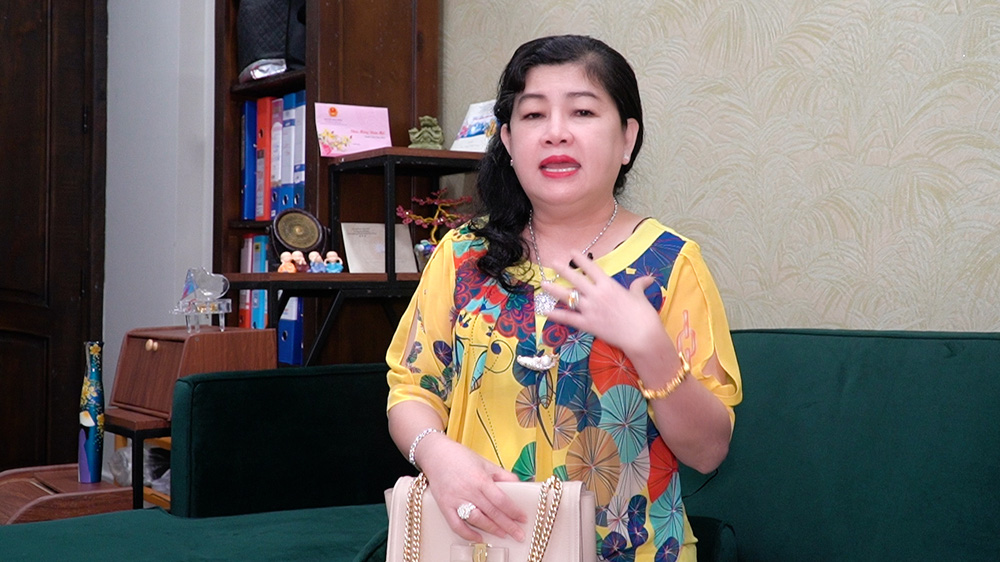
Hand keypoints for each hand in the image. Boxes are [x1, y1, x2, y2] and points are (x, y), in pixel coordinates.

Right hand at [416, 433, 527, 542]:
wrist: (435, 454)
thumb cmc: (460, 457)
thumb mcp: (485, 462)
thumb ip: (502, 474)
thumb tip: (518, 483)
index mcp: (480, 479)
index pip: (500, 499)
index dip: (513, 511)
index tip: (523, 518)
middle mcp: (469, 490)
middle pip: (492, 512)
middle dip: (508, 525)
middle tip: (519, 535)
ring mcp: (456, 500)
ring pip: (476, 519)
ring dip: (491, 529)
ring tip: (504, 535)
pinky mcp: (445, 506)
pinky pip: (456, 524)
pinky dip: (467, 533)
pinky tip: (479, 537)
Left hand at [544, 253, 663, 354]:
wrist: (642, 336)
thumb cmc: (644, 315)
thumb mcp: (640, 297)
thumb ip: (639, 285)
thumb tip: (648, 279)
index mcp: (609, 285)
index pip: (591, 268)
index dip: (580, 259)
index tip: (571, 252)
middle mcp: (596, 294)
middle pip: (576, 279)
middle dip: (563, 270)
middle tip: (553, 263)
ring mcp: (590, 309)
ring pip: (568, 296)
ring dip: (554, 289)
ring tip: (543, 284)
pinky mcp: (587, 324)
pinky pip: (568, 318)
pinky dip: (556, 315)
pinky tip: (545, 311)